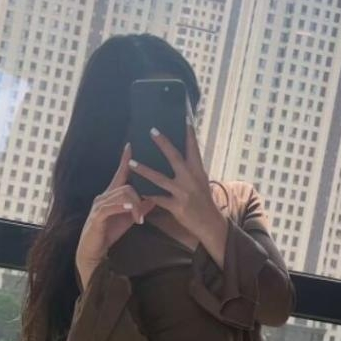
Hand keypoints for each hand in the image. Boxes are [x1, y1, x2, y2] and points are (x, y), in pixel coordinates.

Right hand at [76, 143, 154, 288]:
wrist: (93, 251)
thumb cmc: (109, 232)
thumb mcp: (129, 218)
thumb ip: (140, 207)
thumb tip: (155, 198)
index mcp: (112, 194)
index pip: (120, 173)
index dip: (125, 160)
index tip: (130, 145)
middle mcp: (103, 196)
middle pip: (126, 185)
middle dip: (139, 197)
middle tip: (144, 215)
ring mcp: (99, 205)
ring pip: (121, 195)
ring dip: (134, 207)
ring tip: (139, 219)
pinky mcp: (97, 217)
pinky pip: (111, 207)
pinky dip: (122, 207)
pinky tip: (130, 210)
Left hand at [128, 121, 221, 240]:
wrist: (210, 223)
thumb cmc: (203, 200)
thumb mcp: (201, 181)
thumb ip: (191, 168)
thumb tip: (181, 154)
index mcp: (198, 170)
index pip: (193, 147)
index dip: (189, 132)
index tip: (185, 117)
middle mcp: (191, 178)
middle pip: (175, 157)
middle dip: (163, 143)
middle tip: (152, 130)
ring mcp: (184, 193)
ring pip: (160, 178)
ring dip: (144, 170)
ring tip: (131, 162)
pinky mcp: (177, 206)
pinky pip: (158, 199)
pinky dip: (147, 195)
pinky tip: (136, 191)